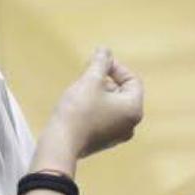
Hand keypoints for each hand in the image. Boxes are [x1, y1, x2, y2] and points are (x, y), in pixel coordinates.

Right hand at [42, 46, 143, 160]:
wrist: (61, 144)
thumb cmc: (78, 110)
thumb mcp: (90, 80)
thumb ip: (100, 63)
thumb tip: (105, 50)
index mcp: (133, 109)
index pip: (132, 80)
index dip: (116, 67)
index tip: (97, 63)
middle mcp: (130, 124)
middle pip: (123, 93)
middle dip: (106, 80)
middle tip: (87, 75)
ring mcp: (117, 135)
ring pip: (113, 106)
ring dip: (99, 93)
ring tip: (81, 89)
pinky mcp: (103, 141)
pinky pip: (105, 118)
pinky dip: (96, 108)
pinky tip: (78, 106)